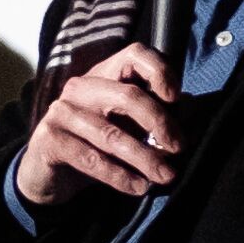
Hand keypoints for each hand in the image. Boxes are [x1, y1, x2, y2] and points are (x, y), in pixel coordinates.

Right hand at [12, 44, 184, 208]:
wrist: (49, 176)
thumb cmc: (96, 146)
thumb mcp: (130, 129)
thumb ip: (158, 118)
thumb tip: (194, 110)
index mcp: (104, 75)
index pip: (135, 54)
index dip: (159, 70)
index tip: (177, 98)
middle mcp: (81, 87)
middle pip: (128, 95)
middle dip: (159, 122)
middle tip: (178, 148)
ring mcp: (62, 111)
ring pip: (111, 134)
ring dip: (144, 158)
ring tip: (166, 175)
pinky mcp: (50, 139)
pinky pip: (91, 158)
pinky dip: (119, 176)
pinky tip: (138, 187)